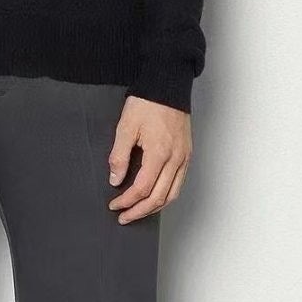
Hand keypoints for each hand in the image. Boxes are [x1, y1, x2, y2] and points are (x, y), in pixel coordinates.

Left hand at [108, 95, 191, 223]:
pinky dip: (166, 195)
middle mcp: (176, 159)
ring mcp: (184, 158)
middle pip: (159, 198)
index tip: (114, 204)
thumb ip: (119, 155)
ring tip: (138, 211)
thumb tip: (116, 179)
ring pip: (172, 194)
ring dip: (154, 207)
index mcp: (159, 153)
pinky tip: (155, 196)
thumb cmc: (147, 102)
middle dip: (139, 210)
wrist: (167, 85)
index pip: (142, 188)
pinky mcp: (187, 154)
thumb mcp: (126, 126)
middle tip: (124, 216)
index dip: (127, 200)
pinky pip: (179, 183)